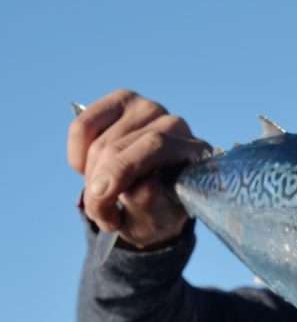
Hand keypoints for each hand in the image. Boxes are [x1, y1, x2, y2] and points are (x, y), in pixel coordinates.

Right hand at [67, 89, 210, 248]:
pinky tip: (89, 170)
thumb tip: (136, 185)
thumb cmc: (157, 210)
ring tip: (102, 197)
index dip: (120, 170)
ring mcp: (148, 108)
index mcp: (195, 151)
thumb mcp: (154, 221)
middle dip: (98, 185)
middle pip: (119, 147)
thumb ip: (146, 204)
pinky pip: (82, 127)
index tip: (102, 201)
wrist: (152, 201)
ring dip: (90, 176)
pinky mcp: (121, 101)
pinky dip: (77, 156)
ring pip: (99, 143)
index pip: (154, 145)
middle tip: (100, 212)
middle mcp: (174, 124)